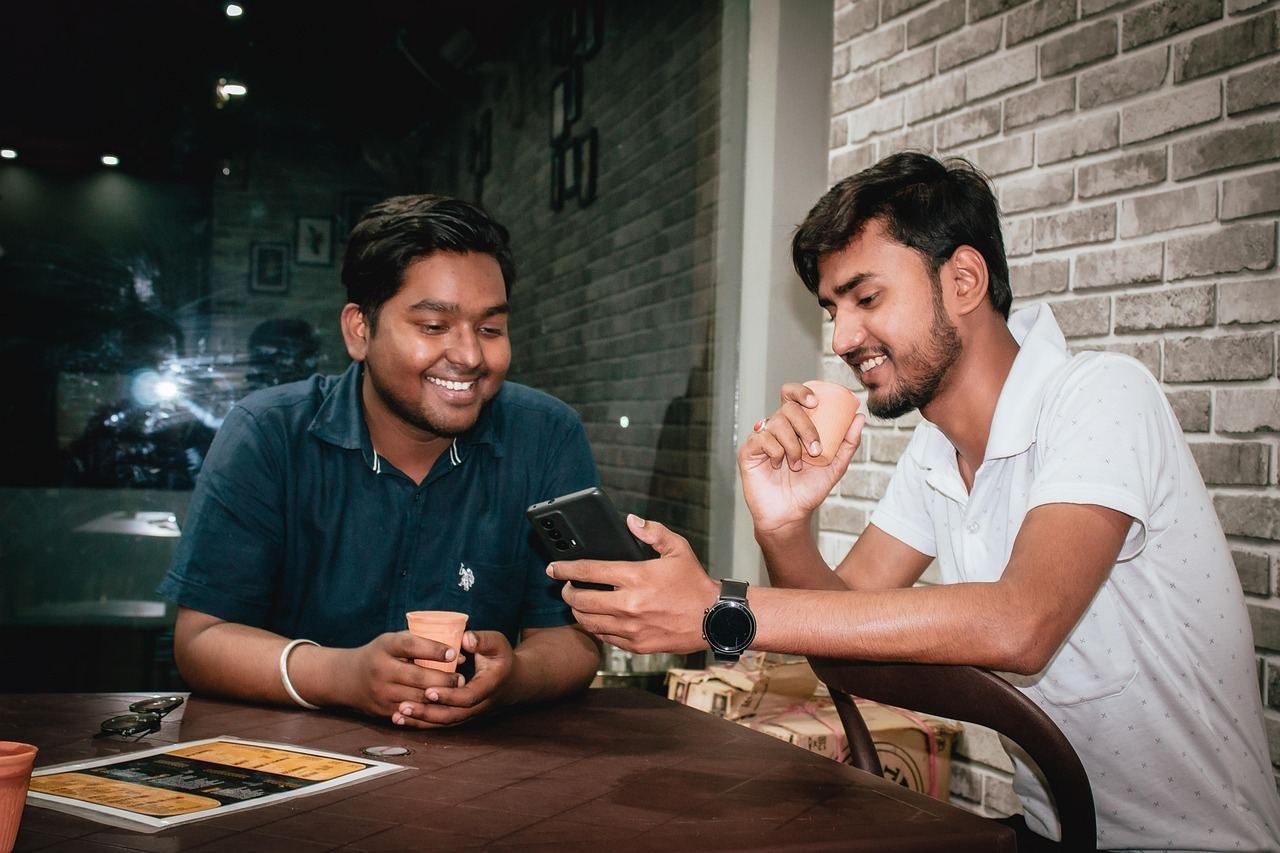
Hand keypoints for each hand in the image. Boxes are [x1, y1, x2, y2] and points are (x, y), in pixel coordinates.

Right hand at [327, 631, 461, 726]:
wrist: (348, 679)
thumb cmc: (381, 655)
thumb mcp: (394, 641)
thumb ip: (423, 644)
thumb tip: (458, 656)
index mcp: (385, 646)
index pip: (411, 645)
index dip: (433, 649)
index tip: (453, 653)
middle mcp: (381, 669)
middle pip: (417, 676)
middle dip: (443, 679)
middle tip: (461, 678)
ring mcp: (381, 692)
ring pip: (416, 698)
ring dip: (439, 696)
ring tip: (456, 691)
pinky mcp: (383, 710)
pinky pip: (410, 713)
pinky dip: (427, 710)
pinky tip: (440, 706)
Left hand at [392, 630, 514, 727]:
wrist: (512, 680)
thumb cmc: (501, 657)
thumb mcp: (497, 643)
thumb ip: (482, 640)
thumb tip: (465, 638)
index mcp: (489, 686)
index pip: (468, 696)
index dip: (448, 696)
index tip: (428, 690)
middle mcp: (480, 705)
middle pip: (453, 716)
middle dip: (427, 712)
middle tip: (404, 705)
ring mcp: (471, 713)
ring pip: (445, 723)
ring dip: (421, 720)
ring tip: (398, 714)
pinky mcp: (461, 716)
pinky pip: (441, 723)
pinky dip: (421, 722)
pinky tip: (401, 719)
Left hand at [548, 515, 717, 654]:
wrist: (713, 619)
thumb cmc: (695, 583)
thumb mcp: (678, 549)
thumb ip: (653, 532)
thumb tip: (631, 520)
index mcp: (635, 577)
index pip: (588, 571)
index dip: (564, 568)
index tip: (553, 567)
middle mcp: (629, 604)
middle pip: (580, 600)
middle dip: (567, 591)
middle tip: (566, 586)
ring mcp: (631, 628)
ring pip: (587, 622)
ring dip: (577, 611)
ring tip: (578, 602)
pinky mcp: (636, 645)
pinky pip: (604, 637)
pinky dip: (595, 627)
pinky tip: (598, 618)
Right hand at [738, 382, 863, 532]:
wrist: (790, 515)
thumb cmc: (809, 490)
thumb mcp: (835, 466)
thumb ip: (847, 443)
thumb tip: (859, 417)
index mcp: (794, 426)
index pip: (792, 396)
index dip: (801, 392)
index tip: (815, 402)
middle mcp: (776, 428)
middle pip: (788, 408)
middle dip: (806, 427)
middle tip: (816, 450)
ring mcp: (761, 438)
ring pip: (776, 424)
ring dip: (793, 446)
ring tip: (797, 465)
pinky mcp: (748, 450)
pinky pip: (762, 439)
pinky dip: (776, 452)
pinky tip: (778, 466)